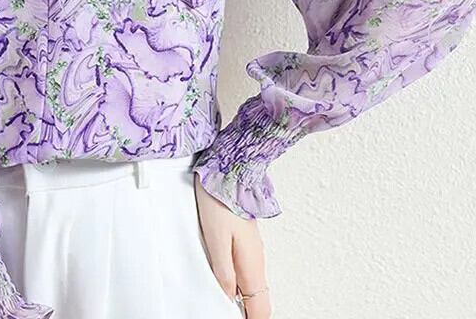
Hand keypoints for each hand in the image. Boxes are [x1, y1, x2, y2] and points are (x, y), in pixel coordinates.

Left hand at [194, 173, 272, 318]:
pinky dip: (240, 282)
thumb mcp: (215, 239)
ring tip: (226, 304)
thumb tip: (228, 297)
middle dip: (249, 312)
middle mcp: (257, 258)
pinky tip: (226, 280)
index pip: (260, 308)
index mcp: (252, 263)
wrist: (228, 170)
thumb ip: (223, 271)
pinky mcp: (245, 238)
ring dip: (244, 298)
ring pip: (253, 284)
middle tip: (229, 314)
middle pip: (259, 298)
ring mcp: (253, 247)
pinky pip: (247, 269)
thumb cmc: (219, 199)